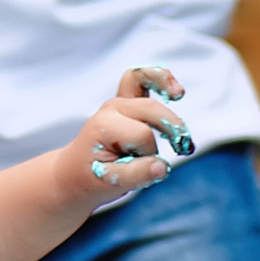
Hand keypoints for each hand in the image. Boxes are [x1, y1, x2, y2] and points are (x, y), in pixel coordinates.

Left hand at [66, 65, 194, 196]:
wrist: (76, 174)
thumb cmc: (92, 179)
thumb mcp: (111, 184)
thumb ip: (138, 175)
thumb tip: (163, 167)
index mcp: (104, 126)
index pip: (143, 136)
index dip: (148, 155)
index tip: (138, 168)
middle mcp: (111, 109)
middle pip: (152, 110)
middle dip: (171, 129)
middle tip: (183, 150)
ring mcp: (118, 103)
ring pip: (145, 81)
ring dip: (165, 85)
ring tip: (179, 95)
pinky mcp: (126, 102)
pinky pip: (139, 77)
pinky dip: (157, 76)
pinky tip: (175, 87)